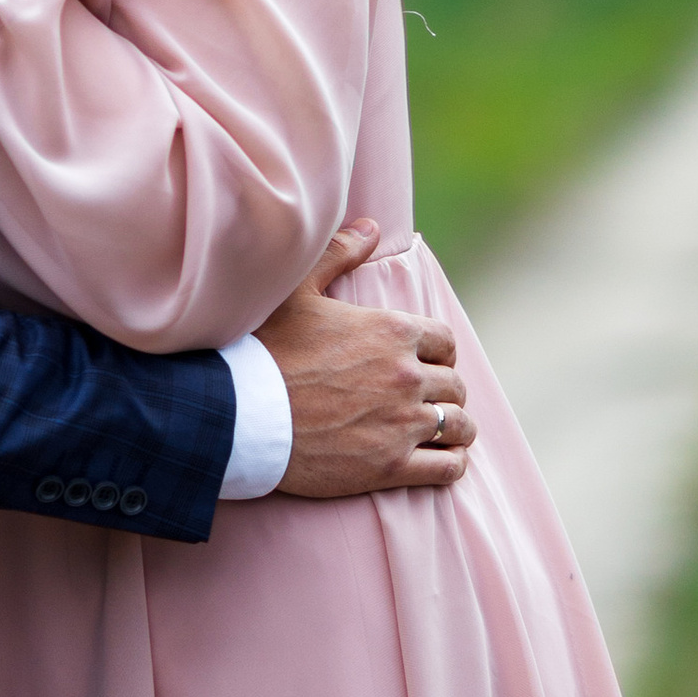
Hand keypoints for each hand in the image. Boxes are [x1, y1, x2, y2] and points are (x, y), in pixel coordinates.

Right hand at [260, 221, 472, 496]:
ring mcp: (403, 423)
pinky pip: (448, 468)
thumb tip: (372, 228)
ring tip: (444, 434)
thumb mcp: (297, 292)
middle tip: (428, 401)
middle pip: (453, 385)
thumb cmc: (265, 351)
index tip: (427, 364)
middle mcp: (407, 375)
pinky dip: (452, 464)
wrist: (239, 415)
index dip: (439, 353)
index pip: (444, 341)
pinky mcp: (392, 466)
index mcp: (393, 331)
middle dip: (444, 392)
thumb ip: (338, 254)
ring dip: (454, 428)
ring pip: (458, 426)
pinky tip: (443, 460)